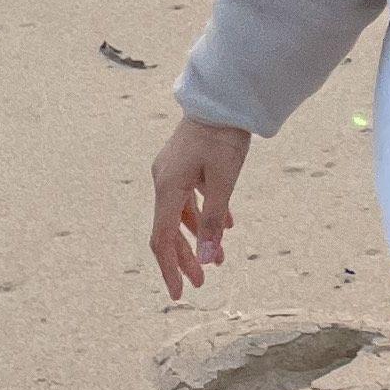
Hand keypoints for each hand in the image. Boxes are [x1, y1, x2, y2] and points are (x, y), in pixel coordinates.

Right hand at [149, 116, 251, 300]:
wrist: (223, 96)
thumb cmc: (224, 136)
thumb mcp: (223, 182)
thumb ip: (213, 221)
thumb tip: (206, 260)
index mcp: (167, 187)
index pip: (162, 238)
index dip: (169, 268)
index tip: (180, 293)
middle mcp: (164, 181)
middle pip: (169, 230)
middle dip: (185, 258)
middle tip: (201, 283)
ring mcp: (173, 171)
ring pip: (181, 215)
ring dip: (198, 238)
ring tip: (219, 259)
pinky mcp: (184, 163)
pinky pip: (190, 197)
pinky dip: (205, 214)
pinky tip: (227, 226)